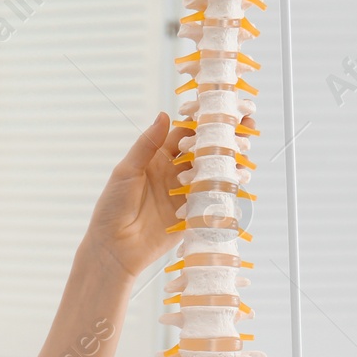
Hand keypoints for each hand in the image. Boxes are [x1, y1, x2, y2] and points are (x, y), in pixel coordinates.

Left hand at [81, 112, 254, 281]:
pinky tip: (239, 178)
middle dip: (225, 137)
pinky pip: (215, 197)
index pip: (186, 133)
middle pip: (205, 149)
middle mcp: (175, 172)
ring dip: (230, 160)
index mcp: (158, 158)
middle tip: (244, 125)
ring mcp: (187, 192)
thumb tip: (164, 114)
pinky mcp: (194, 213)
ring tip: (243, 151)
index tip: (222, 107)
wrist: (114, 249)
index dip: (203, 120)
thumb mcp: (126, 172)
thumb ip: (147, 145)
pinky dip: (229, 187)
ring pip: (215, 171)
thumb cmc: (112, 208)